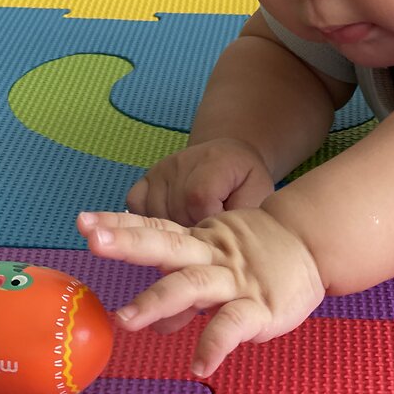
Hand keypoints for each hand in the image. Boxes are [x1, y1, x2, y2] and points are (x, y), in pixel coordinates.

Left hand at [77, 207, 324, 376]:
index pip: (154, 227)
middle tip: (93, 242)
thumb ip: (178, 276)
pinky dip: (215, 345)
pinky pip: (232, 326)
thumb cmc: (256, 254)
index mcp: (198, 239)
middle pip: (164, 244)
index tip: (85, 222)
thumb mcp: (214, 252)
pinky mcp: (259, 307)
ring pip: (191, 285)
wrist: (311, 245)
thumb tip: (141, 315)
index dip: (121, 224)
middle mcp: (210, 254)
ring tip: (126, 320)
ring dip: (157, 301)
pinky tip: (199, 365)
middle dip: (127, 243)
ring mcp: (233, 280)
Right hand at [126, 138, 274, 225]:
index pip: (197, 200)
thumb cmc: (244, 179)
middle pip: (176, 212)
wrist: (227, 156)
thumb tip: (223, 238)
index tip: (220, 232)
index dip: (207, 225)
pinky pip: (136, 207)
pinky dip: (149, 222)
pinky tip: (170, 224)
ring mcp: (159, 171)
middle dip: (192, 233)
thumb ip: (244, 213)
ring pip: (154, 215)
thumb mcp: (257, 192)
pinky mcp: (145, 179)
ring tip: (192, 229)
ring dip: (172, 231)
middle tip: (208, 234)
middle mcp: (180, 163)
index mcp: (213, 162)